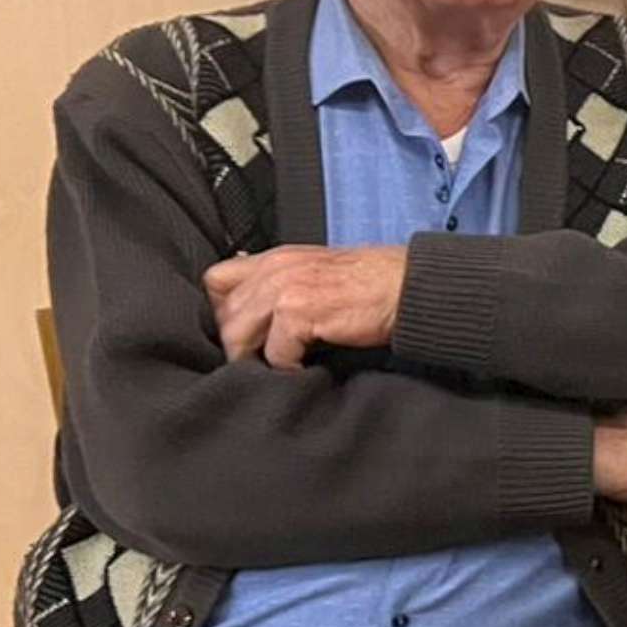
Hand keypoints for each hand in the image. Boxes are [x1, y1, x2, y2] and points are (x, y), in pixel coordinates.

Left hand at [203, 245, 407, 369]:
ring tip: (280, 367)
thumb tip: (261, 313)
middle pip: (223, 315)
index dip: (222, 311)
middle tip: (263, 359)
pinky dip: (287, 368)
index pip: (216, 280)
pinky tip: (306, 367)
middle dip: (239, 343)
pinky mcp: (300, 312)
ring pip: (237, 335)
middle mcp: (274, 269)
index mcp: (276, 258)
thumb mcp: (319, 272)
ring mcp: (285, 289)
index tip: (245, 331)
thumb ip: (286, 283)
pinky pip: (273, 352)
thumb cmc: (374, 284)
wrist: (409, 287)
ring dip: (256, 358)